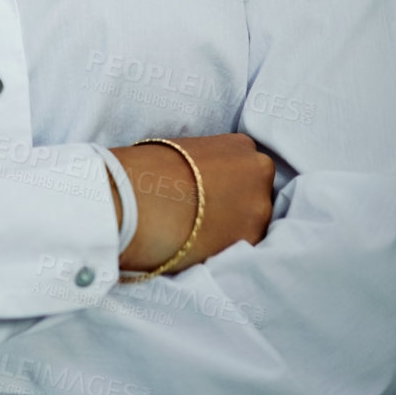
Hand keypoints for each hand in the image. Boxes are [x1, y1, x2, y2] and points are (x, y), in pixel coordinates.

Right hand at [106, 135, 274, 274]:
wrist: (136, 199)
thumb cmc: (146, 170)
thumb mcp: (180, 152)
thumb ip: (202, 164)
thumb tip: (195, 180)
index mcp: (241, 145)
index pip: (246, 167)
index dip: (227, 183)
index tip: (209, 194)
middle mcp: (259, 172)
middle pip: (256, 193)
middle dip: (236, 204)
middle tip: (206, 216)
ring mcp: (259, 207)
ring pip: (253, 221)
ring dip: (234, 229)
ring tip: (201, 235)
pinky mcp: (251, 240)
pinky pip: (243, 246)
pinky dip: (227, 249)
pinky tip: (203, 248)